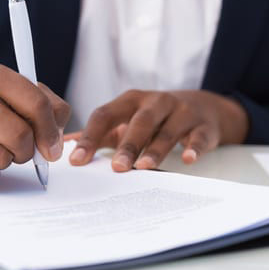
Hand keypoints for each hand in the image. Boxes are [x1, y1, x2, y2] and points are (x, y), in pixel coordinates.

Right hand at [0, 63, 69, 185]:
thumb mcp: (27, 101)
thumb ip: (53, 114)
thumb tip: (53, 146)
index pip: (37, 104)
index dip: (50, 131)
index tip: (51, 147)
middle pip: (20, 135)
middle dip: (27, 150)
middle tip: (18, 147)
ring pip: (2, 158)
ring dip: (7, 161)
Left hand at [68, 89, 247, 170]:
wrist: (204, 107)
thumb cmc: (155, 118)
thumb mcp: (127, 119)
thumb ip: (100, 133)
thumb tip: (64, 146)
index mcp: (131, 101)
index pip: (105, 115)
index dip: (90, 137)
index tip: (77, 160)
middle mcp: (156, 102)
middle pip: (140, 122)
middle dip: (128, 145)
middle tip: (117, 168)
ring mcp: (182, 112)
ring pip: (168, 131)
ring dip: (156, 149)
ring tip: (145, 168)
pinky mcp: (204, 126)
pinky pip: (200, 137)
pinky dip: (194, 147)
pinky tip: (188, 159)